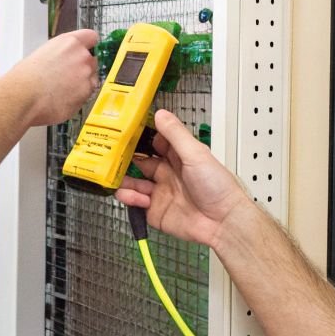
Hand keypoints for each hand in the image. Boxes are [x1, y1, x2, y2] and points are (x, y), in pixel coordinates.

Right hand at [7, 29, 99, 125]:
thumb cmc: (26, 77)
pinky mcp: (87, 92)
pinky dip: (79, 96)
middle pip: (92, 59)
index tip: (86, 50)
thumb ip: (59, 53)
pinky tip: (63, 98)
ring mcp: (86, 74)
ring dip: (82, 82)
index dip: (88, 45)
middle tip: (67, 75)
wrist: (24, 96)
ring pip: (91, 77)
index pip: (91, 36)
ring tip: (62, 89)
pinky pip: (88, 93)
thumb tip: (62, 60)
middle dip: (83, 67)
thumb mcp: (42, 53)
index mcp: (69, 42)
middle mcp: (81, 55)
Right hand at [115, 109, 257, 250]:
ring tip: (116, 177)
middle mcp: (168, 173)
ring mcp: (160, 192)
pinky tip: (133, 196)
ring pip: (134, 182)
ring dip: (124, 179)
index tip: (124, 130)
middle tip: (111, 154)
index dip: (140, 136)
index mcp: (178, 157)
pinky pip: (135, 202)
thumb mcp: (195, 154)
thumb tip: (161, 113)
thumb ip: (175, 135)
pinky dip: (130, 198)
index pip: (154, 142)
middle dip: (126, 158)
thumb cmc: (217, 186)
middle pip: (140, 162)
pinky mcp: (155, 211)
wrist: (222, 222)